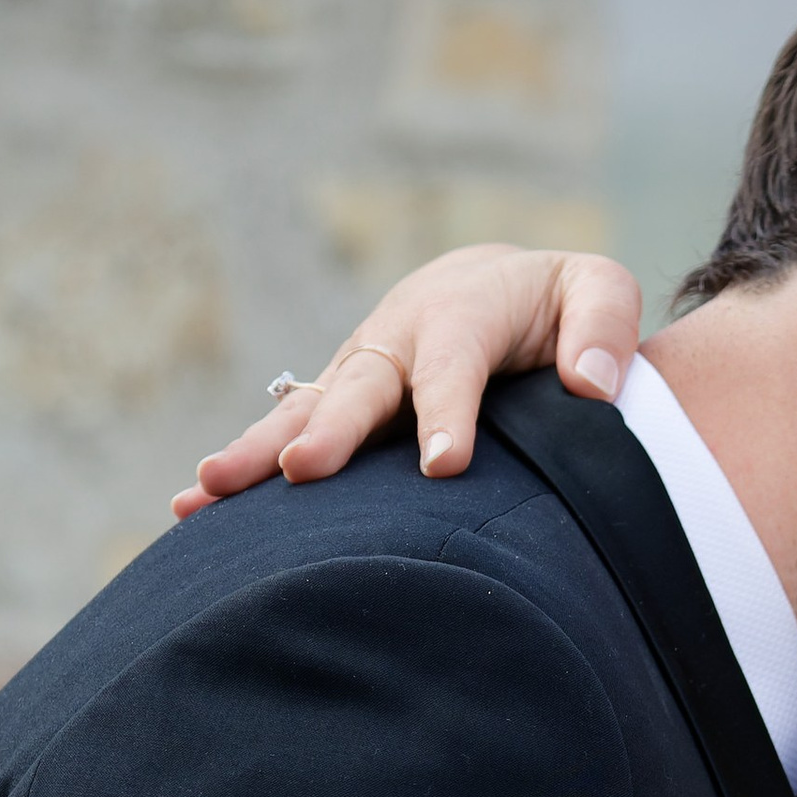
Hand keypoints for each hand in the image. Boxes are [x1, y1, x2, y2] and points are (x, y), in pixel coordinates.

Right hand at [171, 245, 641, 517]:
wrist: (493, 288)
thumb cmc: (555, 304)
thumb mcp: (595, 293)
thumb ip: (601, 327)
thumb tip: (589, 387)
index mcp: (462, 313)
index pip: (453, 364)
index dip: (446, 411)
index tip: (442, 466)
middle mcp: (396, 338)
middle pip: (361, 386)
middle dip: (331, 430)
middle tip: (303, 471)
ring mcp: (358, 371)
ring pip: (305, 411)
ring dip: (258, 451)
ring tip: (209, 489)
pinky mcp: (337, 403)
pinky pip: (288, 435)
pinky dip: (245, 470)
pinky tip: (194, 509)